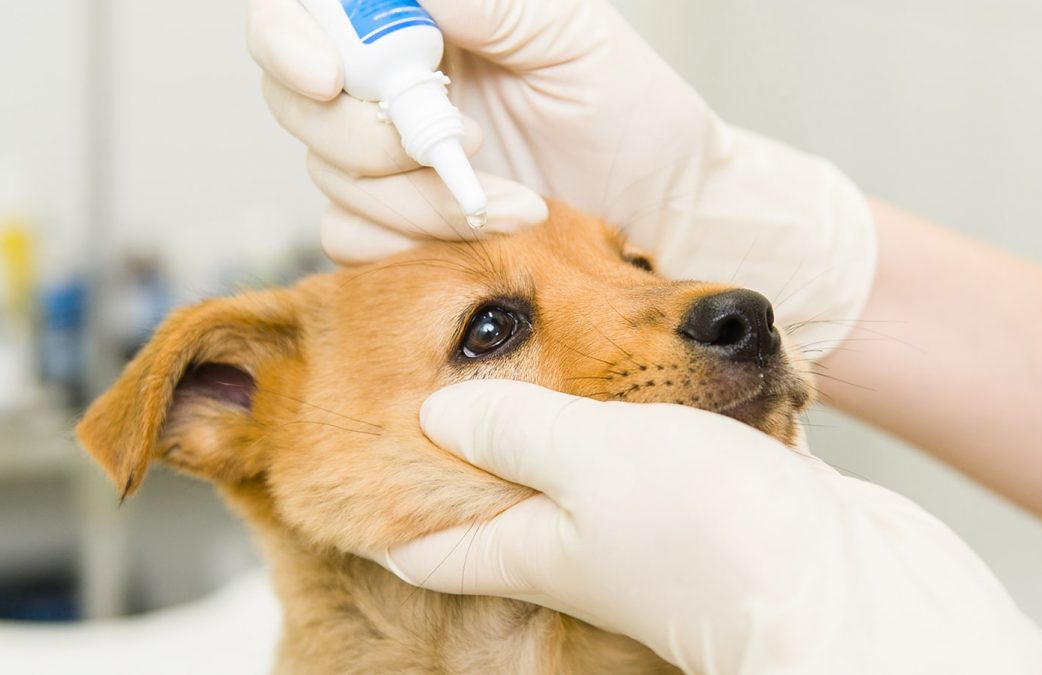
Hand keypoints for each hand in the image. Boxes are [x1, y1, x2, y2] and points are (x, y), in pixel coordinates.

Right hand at [247, 0, 874, 351]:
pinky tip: (482, 233)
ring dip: (414, 199)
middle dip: (366, 136)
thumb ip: (486, 2)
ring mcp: (391, 162)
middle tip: (463, 142)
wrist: (661, 206)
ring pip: (332, 178)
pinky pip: (353, 238)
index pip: (305, 17)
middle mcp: (390, 88)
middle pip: (299, 103)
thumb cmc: (629, 111)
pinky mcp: (403, 227)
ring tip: (512, 202)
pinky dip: (407, 242)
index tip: (327, 78)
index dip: (288, 42)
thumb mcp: (568, 33)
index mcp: (419, 23)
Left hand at [381, 380, 1041, 674]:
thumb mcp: (588, 458)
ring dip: (575, 413)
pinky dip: (660, 403)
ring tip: (547, 355)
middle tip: (445, 385)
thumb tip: (435, 411)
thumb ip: (511, 428)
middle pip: (513, 494)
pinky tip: (664, 356)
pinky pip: (672, 439)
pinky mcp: (722, 486)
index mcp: (535, 540)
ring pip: (595, 457)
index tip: (349, 489)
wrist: (857, 585)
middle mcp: (589, 534)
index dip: (390, 527)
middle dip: (481, 448)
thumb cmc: (713, 535)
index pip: (433, 549)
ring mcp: (658, 512)